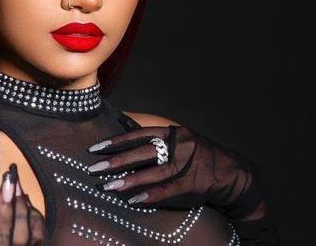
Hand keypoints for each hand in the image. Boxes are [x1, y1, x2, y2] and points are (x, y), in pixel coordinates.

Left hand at [87, 125, 277, 243]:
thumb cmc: (197, 155)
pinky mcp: (192, 184)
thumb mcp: (177, 140)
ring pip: (152, 172)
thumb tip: (123, 127)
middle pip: (142, 152)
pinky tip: (133, 199)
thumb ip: (153, 138)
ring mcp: (186, 164)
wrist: (231, 173)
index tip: (96, 148)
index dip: (117, 142)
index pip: (138, 135)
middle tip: (94, 168)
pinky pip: (167, 190)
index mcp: (171, 132)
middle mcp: (177, 145)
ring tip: (108, 186)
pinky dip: (149, 195)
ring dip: (128, 180)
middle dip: (116, 161)